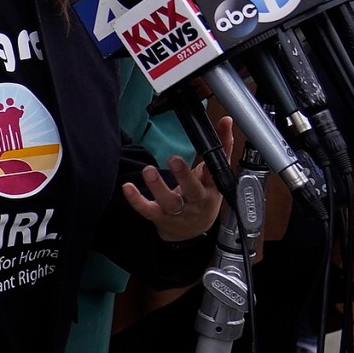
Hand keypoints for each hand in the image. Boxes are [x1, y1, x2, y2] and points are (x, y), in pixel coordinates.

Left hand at [122, 116, 228, 242]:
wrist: (192, 231)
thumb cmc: (203, 198)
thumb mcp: (216, 176)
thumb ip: (222, 148)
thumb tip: (226, 120)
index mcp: (211, 190)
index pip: (216, 173)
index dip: (215, 159)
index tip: (208, 143)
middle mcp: (196, 202)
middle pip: (192, 190)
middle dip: (184, 175)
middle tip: (174, 159)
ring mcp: (178, 212)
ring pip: (169, 201)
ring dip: (158, 187)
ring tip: (148, 170)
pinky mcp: (160, 217)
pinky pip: (148, 210)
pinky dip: (136, 200)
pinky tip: (127, 188)